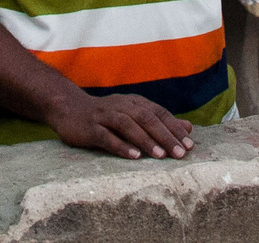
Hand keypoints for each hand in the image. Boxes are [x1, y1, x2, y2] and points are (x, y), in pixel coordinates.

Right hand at [46, 91, 194, 159]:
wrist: (69, 108)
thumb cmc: (106, 115)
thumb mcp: (133, 114)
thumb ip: (160, 121)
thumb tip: (188, 128)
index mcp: (134, 102)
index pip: (159, 113)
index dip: (174, 128)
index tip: (190, 145)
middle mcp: (122, 106)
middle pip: (147, 119)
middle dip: (165, 136)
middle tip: (180, 153)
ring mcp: (105, 116)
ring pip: (128, 126)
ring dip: (146, 140)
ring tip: (160, 156)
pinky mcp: (90, 128)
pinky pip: (107, 137)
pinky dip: (121, 146)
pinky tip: (133, 156)